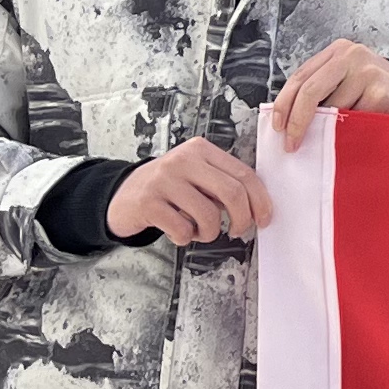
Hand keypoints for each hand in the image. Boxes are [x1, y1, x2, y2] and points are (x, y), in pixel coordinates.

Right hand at [109, 137, 270, 245]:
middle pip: (232, 192)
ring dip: (209, 233)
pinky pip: (182, 229)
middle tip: (237, 231)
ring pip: (208, 215)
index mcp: (201, 150)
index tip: (264, 218)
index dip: (260, 200)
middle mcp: (183, 160)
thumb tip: (257, 207)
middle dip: (242, 219)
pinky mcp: (148, 202)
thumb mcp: (197, 176)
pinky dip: (186, 238)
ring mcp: (164, 180)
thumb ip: (223, 184)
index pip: (243, 174)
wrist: (124, 194)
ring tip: (199, 231)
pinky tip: (178, 232)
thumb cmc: (168, 188)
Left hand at [266, 39, 388, 148]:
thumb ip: (318, 91)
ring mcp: (367, 72)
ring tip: (333, 137)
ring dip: (329, 128)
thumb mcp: (342, 80)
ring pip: (334, 109)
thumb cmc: (368, 89)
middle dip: (298, 121)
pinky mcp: (381, 92)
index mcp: (336, 52)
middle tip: (292, 143)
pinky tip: (355, 131)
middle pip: (311, 90)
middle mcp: (350, 56)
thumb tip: (286, 120)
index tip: (278, 127)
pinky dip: (351, 131)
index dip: (283, 104)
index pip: (299, 77)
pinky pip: (355, 119)